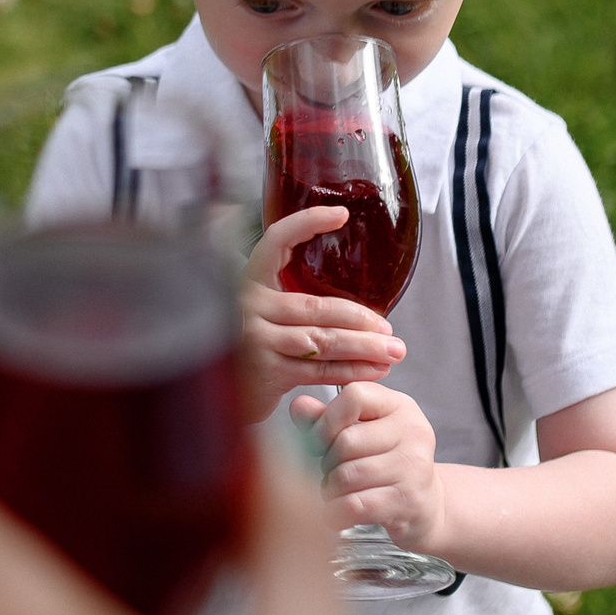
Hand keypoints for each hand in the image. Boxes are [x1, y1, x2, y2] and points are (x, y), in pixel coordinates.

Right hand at [240, 207, 405, 408]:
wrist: (223, 399)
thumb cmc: (251, 352)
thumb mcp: (262, 315)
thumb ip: (290, 300)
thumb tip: (354, 302)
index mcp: (249, 281)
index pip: (276, 241)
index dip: (307, 223)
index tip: (341, 215)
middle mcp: (248, 305)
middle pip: (316, 305)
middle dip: (361, 318)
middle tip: (389, 328)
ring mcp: (255, 338)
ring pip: (323, 339)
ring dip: (364, 346)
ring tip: (392, 350)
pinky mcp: (266, 371)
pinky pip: (319, 369)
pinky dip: (351, 371)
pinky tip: (373, 370)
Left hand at [290, 381, 441, 553]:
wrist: (424, 507)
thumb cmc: (384, 464)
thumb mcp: (360, 433)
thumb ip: (326, 419)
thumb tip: (298, 406)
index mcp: (399, 406)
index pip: (354, 396)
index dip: (326, 420)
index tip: (319, 441)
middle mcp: (413, 431)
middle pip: (346, 441)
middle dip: (326, 462)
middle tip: (328, 473)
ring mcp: (414, 467)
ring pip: (347, 476)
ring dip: (329, 489)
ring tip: (333, 492)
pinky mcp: (409, 501)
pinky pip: (354, 505)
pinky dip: (335, 513)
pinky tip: (336, 514)